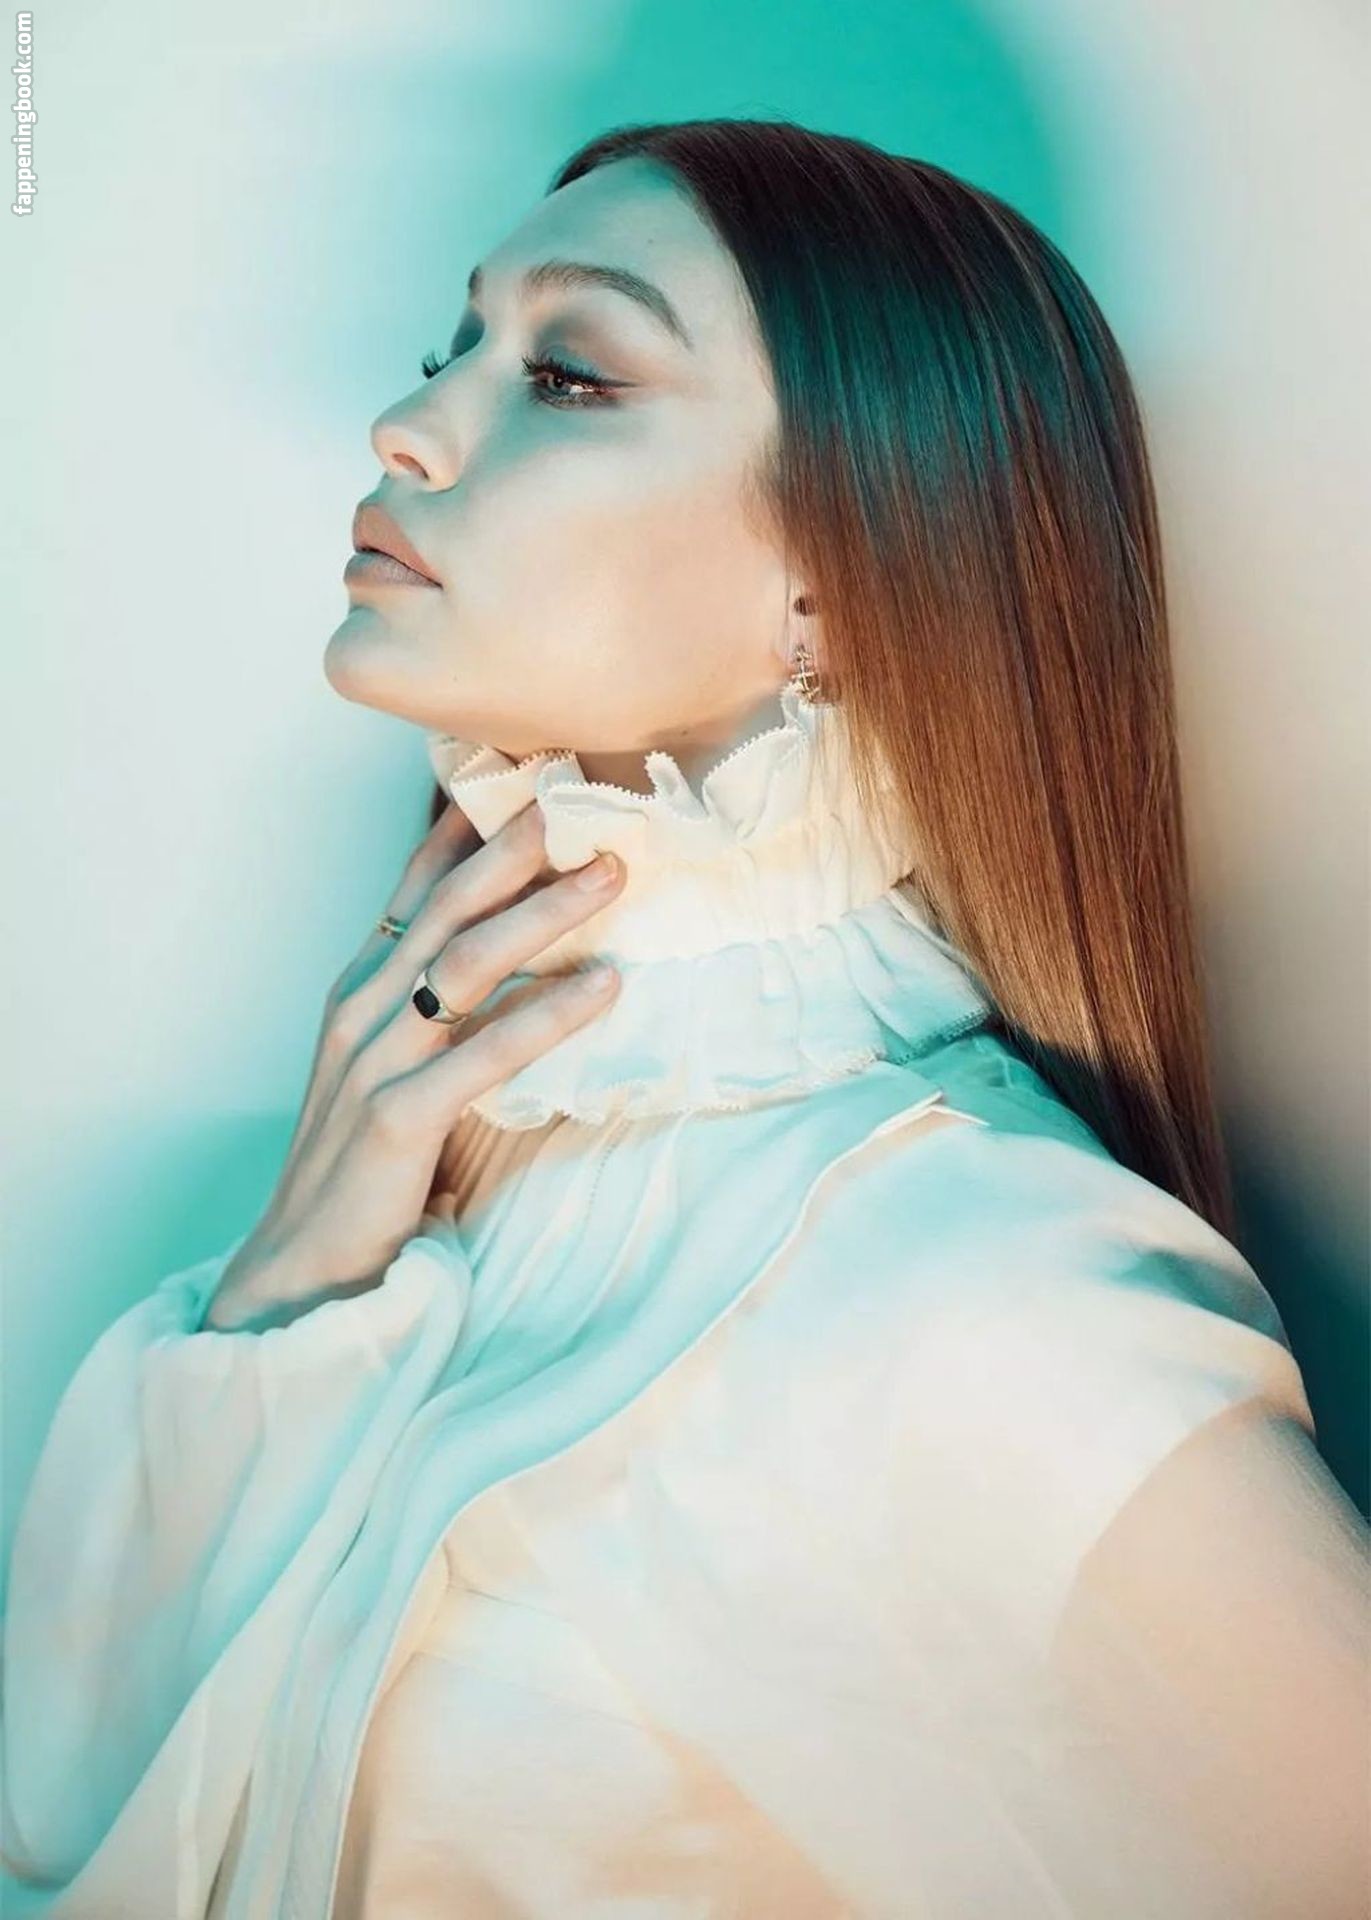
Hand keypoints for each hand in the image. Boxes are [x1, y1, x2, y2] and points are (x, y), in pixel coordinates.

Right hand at [204, 801, 624, 1329]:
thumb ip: (444, 1008)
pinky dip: (547, 1014)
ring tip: (611, 874)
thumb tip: (521, 956)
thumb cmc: (365, 1164)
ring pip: (466, 964)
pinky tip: (604, 985)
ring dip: (543, 914)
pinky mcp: (399, 1118)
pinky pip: (485, 1053)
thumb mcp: (398, 1065)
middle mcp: (362, 1009)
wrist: (305, 1265)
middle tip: (582, 798)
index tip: (528, 771)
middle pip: (445, 907)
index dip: (467, 827)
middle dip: (515, 848)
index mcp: (361, 989)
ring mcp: (375, 1060)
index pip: (414, 886)